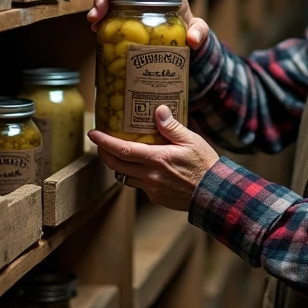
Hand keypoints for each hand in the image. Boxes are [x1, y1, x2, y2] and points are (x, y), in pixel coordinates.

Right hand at [87, 0, 209, 48]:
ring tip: (94, 22)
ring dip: (99, 3)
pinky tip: (96, 27)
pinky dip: (101, 14)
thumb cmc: (187, 20)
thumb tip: (193, 39)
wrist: (179, 31)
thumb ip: (199, 30)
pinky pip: (109, 4)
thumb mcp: (196, 25)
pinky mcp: (124, 2)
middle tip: (98, 11)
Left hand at [89, 106, 218, 211]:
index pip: (122, 150)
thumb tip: (158, 110)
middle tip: (100, 142)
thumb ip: (171, 126)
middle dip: (104, 153)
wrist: (214, 194)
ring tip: (119, 154)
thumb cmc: (205, 165)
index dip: (104, 142)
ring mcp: (151, 189)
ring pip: (125, 176)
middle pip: (116, 164)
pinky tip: (143, 167)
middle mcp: (150, 176)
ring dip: (118, 165)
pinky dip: (135, 175)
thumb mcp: (191, 140)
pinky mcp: (156, 198)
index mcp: (157, 159)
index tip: (93, 133)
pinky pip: (138, 185)